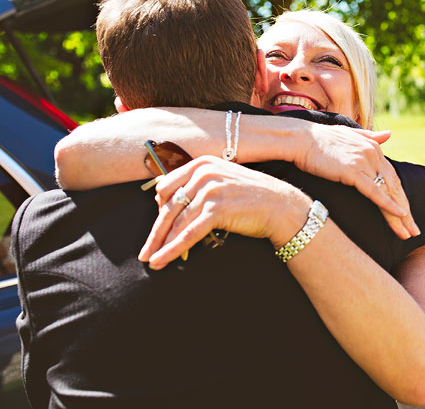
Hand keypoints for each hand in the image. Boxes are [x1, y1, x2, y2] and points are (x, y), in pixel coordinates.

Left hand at [140, 156, 309, 269]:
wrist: (280, 205)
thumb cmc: (251, 196)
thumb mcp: (222, 181)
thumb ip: (198, 186)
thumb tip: (170, 207)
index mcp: (201, 164)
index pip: (166, 188)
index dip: (159, 211)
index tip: (157, 230)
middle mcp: (203, 173)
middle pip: (168, 207)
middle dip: (155, 233)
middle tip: (144, 252)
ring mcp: (210, 190)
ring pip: (177, 222)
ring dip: (161, 244)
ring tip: (151, 260)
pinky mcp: (217, 208)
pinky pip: (189, 233)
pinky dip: (173, 249)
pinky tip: (162, 260)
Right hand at [294, 123, 418, 238]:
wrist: (300, 139)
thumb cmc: (319, 140)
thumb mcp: (350, 135)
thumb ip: (371, 136)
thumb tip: (389, 134)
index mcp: (374, 147)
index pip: (392, 178)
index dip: (400, 198)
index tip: (407, 216)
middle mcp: (373, 154)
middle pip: (394, 187)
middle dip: (406, 212)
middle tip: (414, 230)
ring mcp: (364, 162)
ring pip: (387, 192)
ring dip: (400, 215)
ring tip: (409, 232)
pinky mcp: (353, 171)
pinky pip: (375, 191)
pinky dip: (388, 204)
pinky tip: (400, 215)